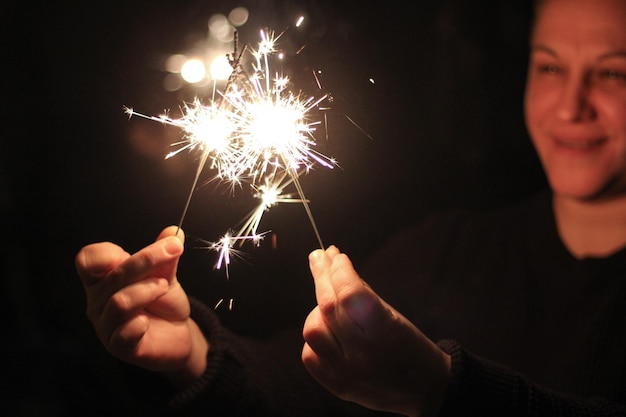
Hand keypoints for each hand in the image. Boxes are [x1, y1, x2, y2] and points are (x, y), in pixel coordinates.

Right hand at [75, 226, 207, 385]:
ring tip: (164, 287)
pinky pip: (123, 334)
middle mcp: (98, 301)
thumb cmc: (163, 303)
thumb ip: (166, 255)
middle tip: (172, 250)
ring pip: (119, 302)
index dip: (107, 252)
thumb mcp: (166, 274)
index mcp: (103, 279)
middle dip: (147, 259)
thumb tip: (174, 231)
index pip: (88, 259)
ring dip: (147, 290)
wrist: (177, 334)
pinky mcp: (119, 347)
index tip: (135, 249)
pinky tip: (147, 321)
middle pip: (113, 275)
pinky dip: (138, 324)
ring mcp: (106, 325)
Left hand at [302, 246, 450, 416]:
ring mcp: (346, 373)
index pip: (351, 293)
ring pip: (313, 330)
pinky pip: (310, 355)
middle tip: (318, 257)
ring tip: (330, 303)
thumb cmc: (410, 345)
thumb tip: (335, 267)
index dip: (339, 270)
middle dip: (322, 276)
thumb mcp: (394, 316)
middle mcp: (363, 355)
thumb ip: (363, 295)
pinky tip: (328, 329)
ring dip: (317, 311)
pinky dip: (316, 337)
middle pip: (328, 307)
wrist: (424, 389)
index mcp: (385, 333)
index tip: (335, 255)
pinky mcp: (336, 386)